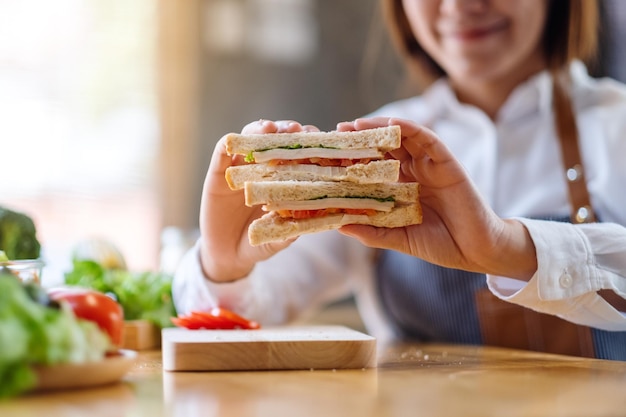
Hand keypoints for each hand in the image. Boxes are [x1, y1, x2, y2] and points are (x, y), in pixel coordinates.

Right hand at [199, 120, 318, 281]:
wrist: (229, 255)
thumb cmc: (260, 242)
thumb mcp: (278, 239)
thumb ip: (288, 231)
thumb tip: (304, 225)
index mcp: (284, 178)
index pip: (298, 153)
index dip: (309, 144)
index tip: (319, 141)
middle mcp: (264, 167)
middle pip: (276, 139)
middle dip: (287, 130)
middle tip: (296, 130)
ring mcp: (241, 167)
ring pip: (251, 137)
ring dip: (260, 129)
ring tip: (269, 128)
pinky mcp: (218, 172)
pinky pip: (222, 151)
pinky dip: (229, 143)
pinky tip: (234, 141)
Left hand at [336, 117, 536, 280]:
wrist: (477, 252)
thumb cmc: (441, 245)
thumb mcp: (400, 238)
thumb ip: (373, 232)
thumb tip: (340, 225)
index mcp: (402, 189)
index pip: (374, 167)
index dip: (354, 159)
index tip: (330, 156)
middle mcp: (414, 173)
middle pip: (385, 148)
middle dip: (361, 139)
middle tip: (337, 132)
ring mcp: (430, 166)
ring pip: (403, 138)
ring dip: (380, 127)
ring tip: (356, 124)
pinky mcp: (447, 162)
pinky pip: (428, 139)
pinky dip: (411, 128)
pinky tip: (392, 123)